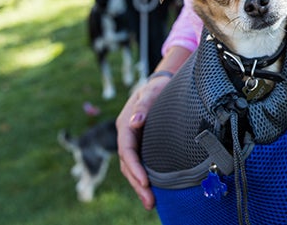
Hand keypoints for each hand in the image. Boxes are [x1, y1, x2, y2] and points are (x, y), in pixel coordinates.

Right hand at [117, 74, 170, 209]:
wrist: (161, 84)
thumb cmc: (157, 87)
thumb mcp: (152, 91)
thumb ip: (143, 106)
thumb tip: (136, 122)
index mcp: (126, 124)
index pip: (127, 150)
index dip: (135, 167)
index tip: (146, 182)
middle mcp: (126, 135)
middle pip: (128, 164)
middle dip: (137, 184)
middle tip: (150, 202)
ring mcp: (133, 142)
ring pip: (132, 168)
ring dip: (139, 186)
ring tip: (151, 203)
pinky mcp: (141, 145)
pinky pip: (139, 165)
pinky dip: (143, 179)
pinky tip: (152, 191)